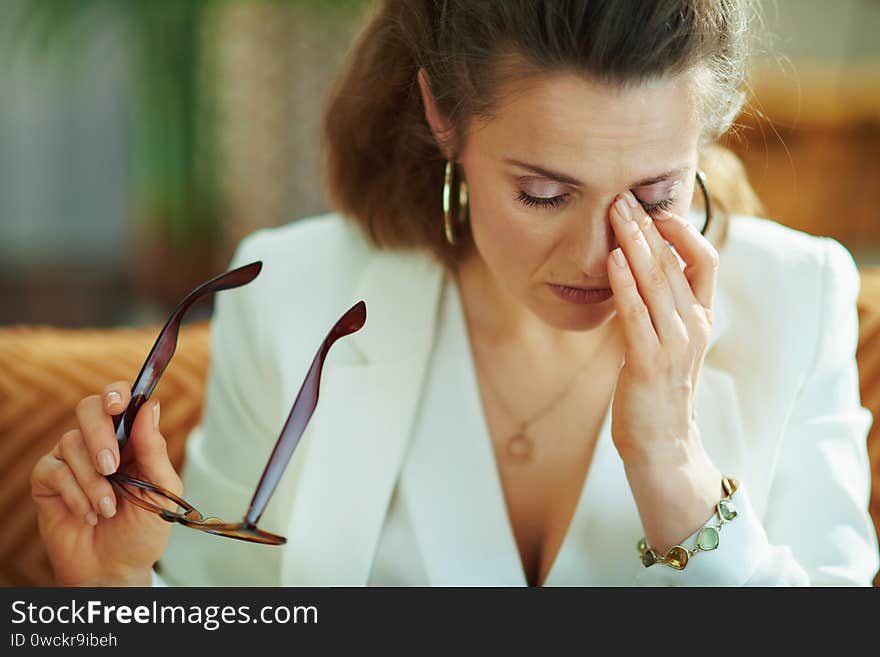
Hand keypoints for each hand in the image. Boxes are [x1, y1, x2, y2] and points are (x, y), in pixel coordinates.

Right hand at [30, 382, 181, 585]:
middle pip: (89, 409)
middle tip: (112, 467)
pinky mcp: (48, 481)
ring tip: (108, 509)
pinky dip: (74, 493)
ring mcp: (72, 459)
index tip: (119, 404)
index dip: (117, 393)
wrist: (116, 569)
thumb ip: (155, 449)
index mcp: (132, 439)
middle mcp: (99, 442)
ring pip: (71, 442)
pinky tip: (88, 514)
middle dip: (100, 435)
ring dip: (93, 480)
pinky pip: (53, 469)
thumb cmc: (143, 529)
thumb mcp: (162, 490)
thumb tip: (151, 406)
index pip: (121, 399)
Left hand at [605, 190, 718, 466]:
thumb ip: (661, 305)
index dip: (683, 231)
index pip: (705, 260)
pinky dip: (625, 284)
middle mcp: (694, 325)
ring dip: (635, 244)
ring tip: (615, 214)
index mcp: (701, 316)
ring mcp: (674, 343)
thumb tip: (639, 266)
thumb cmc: (659, 388)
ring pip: (657, 281)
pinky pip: (636, 314)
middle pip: (674, 263)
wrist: (662, 444)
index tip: (655, 208)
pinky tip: (613, 259)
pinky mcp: (649, 362)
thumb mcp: (668, 339)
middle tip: (623, 196)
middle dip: (647, 226)